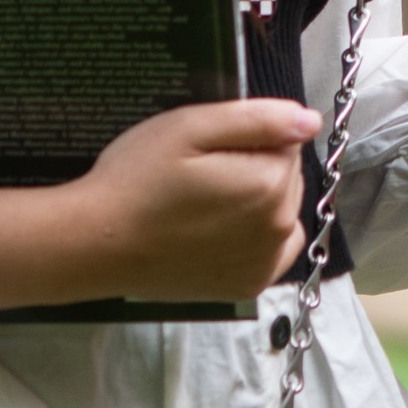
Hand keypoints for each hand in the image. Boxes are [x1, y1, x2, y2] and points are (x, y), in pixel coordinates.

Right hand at [0, 94, 319, 324]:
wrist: (97, 244)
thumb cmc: (138, 179)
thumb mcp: (191, 128)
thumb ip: (258, 119)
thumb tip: (310, 120)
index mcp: (270, 185)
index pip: (285, 142)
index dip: (247, 138)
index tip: (207, 151)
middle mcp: (279, 229)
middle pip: (286, 177)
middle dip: (255, 168)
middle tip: (200, 176)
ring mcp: (265, 265)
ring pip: (281, 211)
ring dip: (258, 201)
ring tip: (206, 203)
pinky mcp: (248, 288)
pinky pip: (273, 249)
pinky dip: (257, 236)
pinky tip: (220, 231)